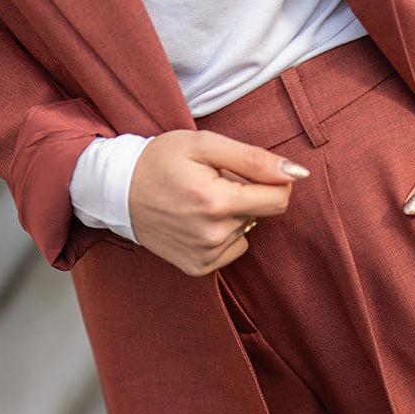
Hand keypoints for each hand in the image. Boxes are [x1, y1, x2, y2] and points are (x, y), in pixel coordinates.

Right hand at [128, 130, 308, 276]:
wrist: (117, 190)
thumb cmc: (160, 161)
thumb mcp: (204, 145)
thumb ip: (254, 159)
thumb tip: (297, 174)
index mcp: (215, 202)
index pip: (279, 199)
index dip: (272, 181)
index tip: (250, 170)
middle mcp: (212, 235)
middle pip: (261, 214)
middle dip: (246, 194)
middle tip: (211, 182)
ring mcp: (204, 256)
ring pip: (246, 231)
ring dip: (232, 214)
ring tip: (198, 201)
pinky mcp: (198, 268)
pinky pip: (232, 249)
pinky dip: (221, 234)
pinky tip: (195, 220)